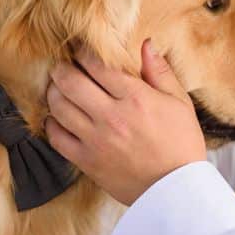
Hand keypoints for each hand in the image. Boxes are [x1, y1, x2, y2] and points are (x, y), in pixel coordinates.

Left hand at [45, 40, 205, 203]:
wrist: (177, 190)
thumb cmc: (182, 144)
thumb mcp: (180, 104)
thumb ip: (160, 73)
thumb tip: (144, 45)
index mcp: (136, 99)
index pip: (97, 65)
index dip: (84, 52)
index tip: (81, 50)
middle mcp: (111, 117)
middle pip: (70, 81)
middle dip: (62, 68)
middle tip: (63, 66)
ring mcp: (95, 140)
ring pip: (58, 106)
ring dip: (54, 92)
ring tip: (59, 88)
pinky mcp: (86, 161)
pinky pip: (56, 136)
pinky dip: (53, 123)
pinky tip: (60, 117)